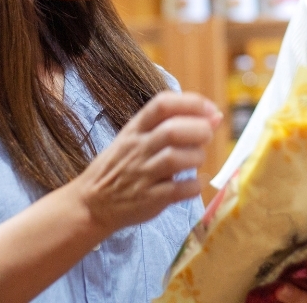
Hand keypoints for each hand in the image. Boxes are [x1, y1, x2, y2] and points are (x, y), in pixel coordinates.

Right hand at [70, 91, 221, 232]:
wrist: (92, 203)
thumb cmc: (120, 166)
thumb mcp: (136, 138)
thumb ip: (171, 125)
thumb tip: (215, 116)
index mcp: (134, 129)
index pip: (162, 104)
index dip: (192, 103)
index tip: (210, 110)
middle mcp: (138, 148)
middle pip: (172, 130)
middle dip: (199, 130)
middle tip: (207, 135)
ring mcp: (142, 174)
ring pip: (175, 158)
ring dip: (196, 156)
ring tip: (197, 159)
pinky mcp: (149, 199)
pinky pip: (178, 190)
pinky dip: (194, 185)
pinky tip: (195, 183)